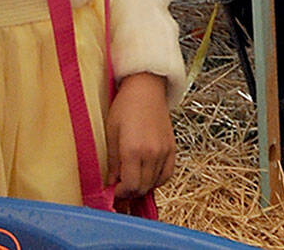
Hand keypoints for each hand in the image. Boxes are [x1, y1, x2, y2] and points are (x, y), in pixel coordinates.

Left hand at [105, 72, 174, 198]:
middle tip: (119, 187)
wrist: (146, 89)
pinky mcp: (173, 149)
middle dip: (129, 192)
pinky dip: (156, 180)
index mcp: (134, 150)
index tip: (112, 190)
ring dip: (142, 186)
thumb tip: (111, 182)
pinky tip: (146, 175)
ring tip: (131, 179)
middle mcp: (152, 154)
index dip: (120, 193)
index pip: (130, 186)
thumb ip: (112, 161)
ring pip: (155, 184)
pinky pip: (167, 175)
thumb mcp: (111, 132)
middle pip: (143, 187)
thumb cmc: (124, 107)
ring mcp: (165, 152)